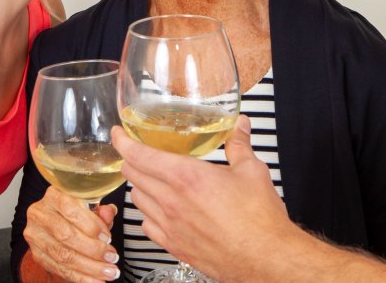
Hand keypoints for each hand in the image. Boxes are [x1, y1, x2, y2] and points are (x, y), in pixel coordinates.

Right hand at [24, 185, 120, 282]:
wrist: (57, 221)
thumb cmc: (77, 211)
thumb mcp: (90, 206)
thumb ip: (101, 210)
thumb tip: (109, 213)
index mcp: (53, 195)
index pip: (70, 209)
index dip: (90, 225)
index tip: (108, 237)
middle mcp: (39, 213)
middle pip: (65, 235)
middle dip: (93, 249)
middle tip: (112, 257)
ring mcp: (35, 235)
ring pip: (63, 255)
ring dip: (89, 267)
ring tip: (108, 272)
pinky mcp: (37, 254)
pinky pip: (59, 269)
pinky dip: (80, 278)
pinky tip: (96, 281)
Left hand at [112, 115, 294, 281]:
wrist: (266, 259)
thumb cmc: (259, 220)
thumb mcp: (251, 171)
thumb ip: (239, 144)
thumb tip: (238, 126)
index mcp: (186, 177)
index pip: (139, 154)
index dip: (123, 141)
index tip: (118, 134)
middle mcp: (172, 201)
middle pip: (133, 175)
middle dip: (131, 160)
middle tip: (136, 152)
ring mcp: (171, 226)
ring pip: (137, 200)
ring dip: (138, 186)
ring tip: (148, 178)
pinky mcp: (175, 246)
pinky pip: (147, 226)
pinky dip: (147, 213)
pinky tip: (158, 209)